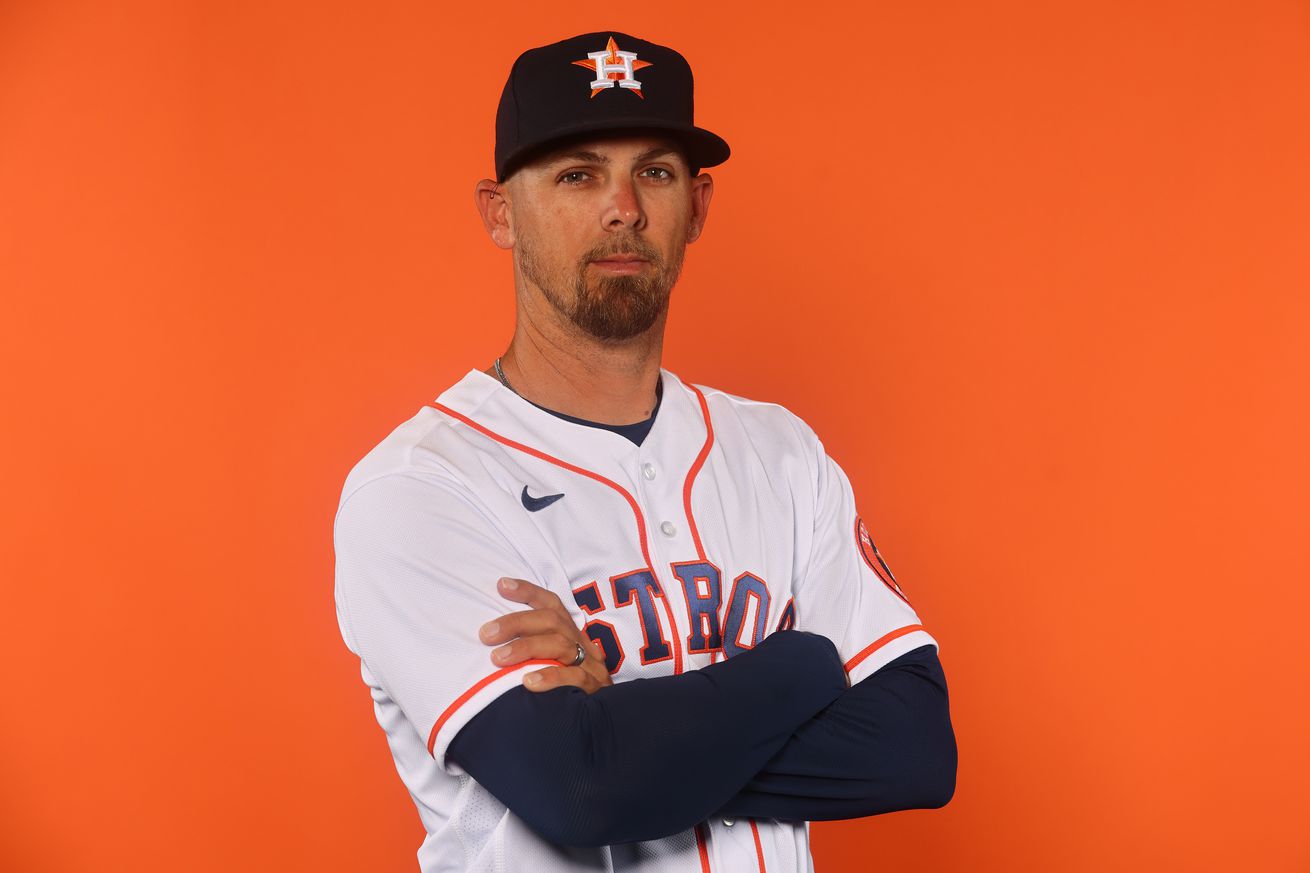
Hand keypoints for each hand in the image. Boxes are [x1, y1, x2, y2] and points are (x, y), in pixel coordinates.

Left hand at [479, 577, 613, 693]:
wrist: (604, 725)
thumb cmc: (567, 692)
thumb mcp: (552, 665)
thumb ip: (530, 652)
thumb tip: (491, 640)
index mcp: (571, 635)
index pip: (552, 605)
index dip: (528, 592)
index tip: (502, 585)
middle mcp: (582, 645)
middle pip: (552, 622)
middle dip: (516, 623)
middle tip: (486, 634)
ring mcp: (591, 667)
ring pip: (560, 646)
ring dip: (526, 649)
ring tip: (498, 658)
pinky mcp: (594, 690)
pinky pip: (574, 679)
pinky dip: (550, 677)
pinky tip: (527, 682)